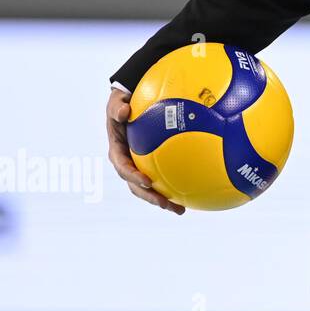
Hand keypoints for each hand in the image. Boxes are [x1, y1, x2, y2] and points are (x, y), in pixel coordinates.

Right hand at [106, 88, 184, 213]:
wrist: (131, 105)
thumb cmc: (124, 102)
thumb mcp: (117, 101)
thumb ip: (118, 107)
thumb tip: (124, 112)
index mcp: (118, 151)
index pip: (123, 167)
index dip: (132, 176)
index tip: (147, 181)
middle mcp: (127, 162)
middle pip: (136, 185)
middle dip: (149, 197)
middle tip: (165, 203)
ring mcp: (139, 167)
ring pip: (149, 189)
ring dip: (163, 201)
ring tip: (180, 210)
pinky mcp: (151, 166)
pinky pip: (163, 179)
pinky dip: (175, 188)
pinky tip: (192, 195)